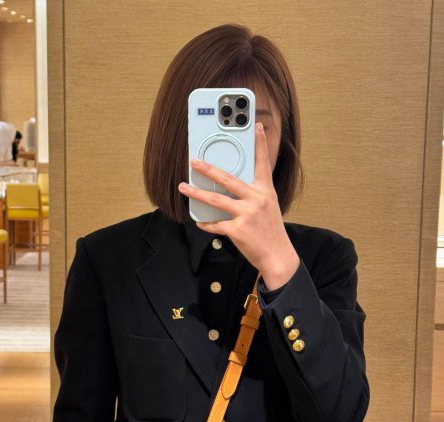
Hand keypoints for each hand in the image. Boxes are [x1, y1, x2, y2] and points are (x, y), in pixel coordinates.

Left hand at [178, 122, 299, 289]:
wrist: (278, 256)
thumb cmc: (271, 232)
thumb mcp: (268, 207)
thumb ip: (253, 194)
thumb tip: (232, 187)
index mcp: (265, 191)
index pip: (263, 163)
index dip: (260, 143)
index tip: (257, 126)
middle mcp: (256, 200)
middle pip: (228, 179)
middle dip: (208, 169)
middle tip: (194, 161)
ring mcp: (246, 215)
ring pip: (216, 200)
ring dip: (197, 193)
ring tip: (183, 186)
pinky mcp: (238, 231)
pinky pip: (216, 225)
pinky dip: (206, 224)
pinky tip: (199, 221)